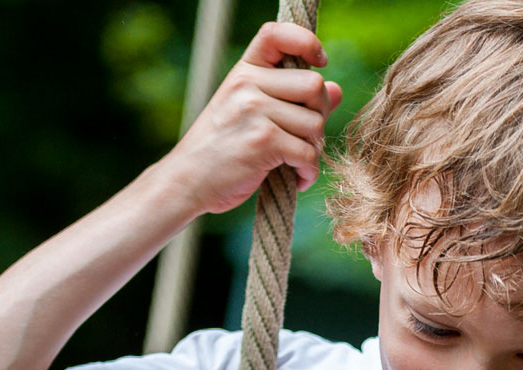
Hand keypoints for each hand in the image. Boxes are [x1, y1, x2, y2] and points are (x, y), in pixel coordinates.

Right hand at [156, 22, 342, 214]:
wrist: (185, 182)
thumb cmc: (219, 149)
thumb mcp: (248, 113)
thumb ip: (291, 98)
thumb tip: (337, 89)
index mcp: (244, 71)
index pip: (277, 33)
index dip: (306, 42)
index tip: (318, 62)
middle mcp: (247, 85)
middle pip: (314, 85)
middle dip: (319, 114)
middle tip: (304, 136)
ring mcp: (254, 111)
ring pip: (315, 123)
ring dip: (313, 149)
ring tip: (295, 161)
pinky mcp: (262, 142)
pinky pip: (308, 154)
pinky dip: (309, 172)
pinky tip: (297, 178)